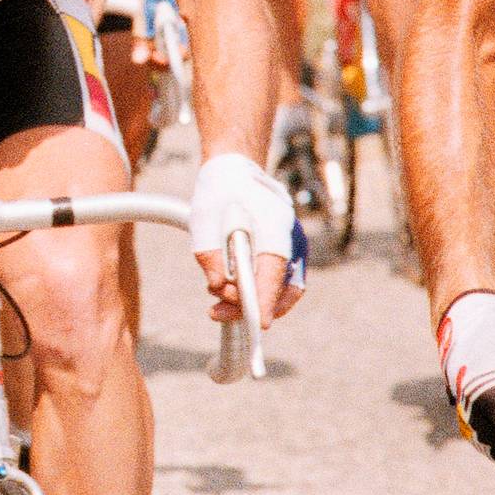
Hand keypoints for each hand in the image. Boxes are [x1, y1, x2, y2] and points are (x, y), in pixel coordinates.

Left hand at [188, 153, 304, 323]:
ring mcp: (292, 245)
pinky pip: (278, 279)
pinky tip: (231, 290)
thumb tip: (217, 287)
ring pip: (283, 288)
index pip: (274, 273)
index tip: (259, 323)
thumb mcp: (202, 222)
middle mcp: (291, 239)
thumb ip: (209, 257)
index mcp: (275, 228)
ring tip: (217, 303)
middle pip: (285, 289)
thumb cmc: (218, 193)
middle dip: (253, 307)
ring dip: (253, 301)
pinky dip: (258, 290)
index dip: (267, 301)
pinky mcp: (285, 250)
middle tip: (216, 312)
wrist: (234, 170)